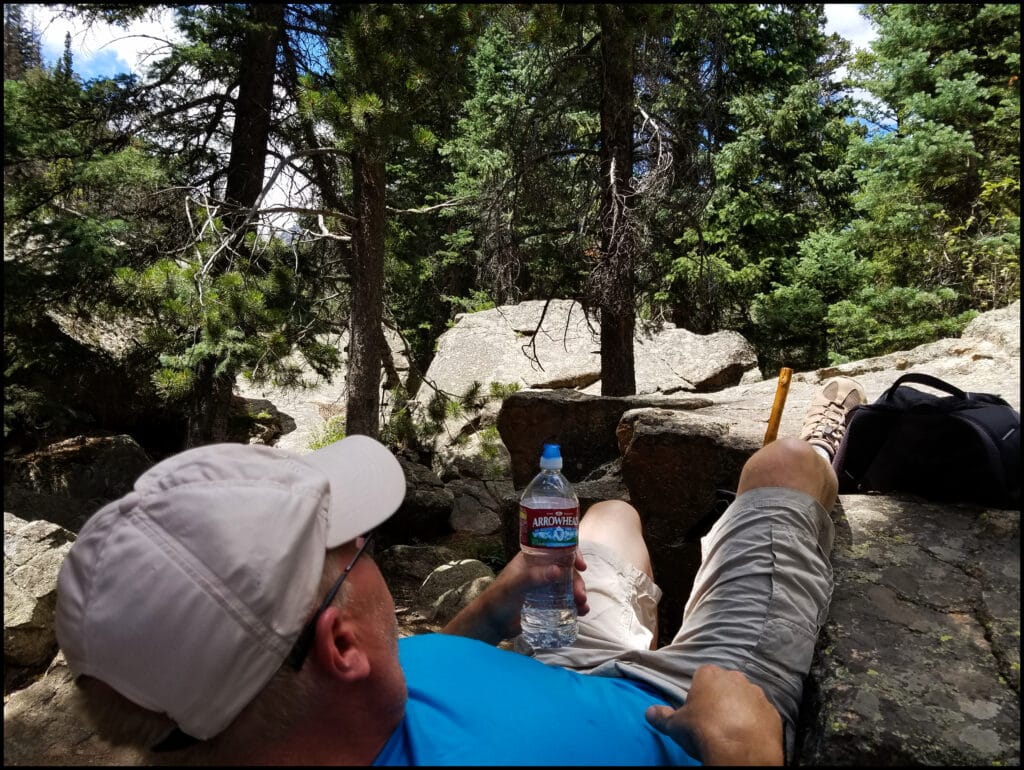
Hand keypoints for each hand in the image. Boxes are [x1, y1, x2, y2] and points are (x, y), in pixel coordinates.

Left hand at [441, 549, 587, 643]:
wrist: (492, 624)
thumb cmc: (497, 599)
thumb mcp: (513, 587)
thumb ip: (532, 578)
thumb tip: (558, 571)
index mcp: (532, 559)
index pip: (556, 549)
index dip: (572, 553)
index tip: (581, 565)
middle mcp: (540, 570)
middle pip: (566, 570)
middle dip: (577, 581)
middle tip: (580, 596)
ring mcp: (545, 586)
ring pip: (568, 585)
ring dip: (578, 593)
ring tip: (583, 607)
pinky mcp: (548, 603)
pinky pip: (566, 600)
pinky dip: (576, 604)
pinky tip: (581, 612)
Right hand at [645, 664, 783, 765]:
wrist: (739, 751)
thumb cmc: (703, 731)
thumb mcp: (675, 726)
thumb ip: (662, 716)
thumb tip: (649, 712)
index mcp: (710, 675)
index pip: (702, 676)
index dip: (699, 692)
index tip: (697, 708)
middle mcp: (735, 678)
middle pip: (725, 684)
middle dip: (721, 697)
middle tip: (713, 719)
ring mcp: (757, 694)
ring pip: (746, 698)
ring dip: (740, 709)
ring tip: (731, 730)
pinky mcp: (773, 712)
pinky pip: (761, 714)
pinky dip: (756, 722)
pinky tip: (747, 736)